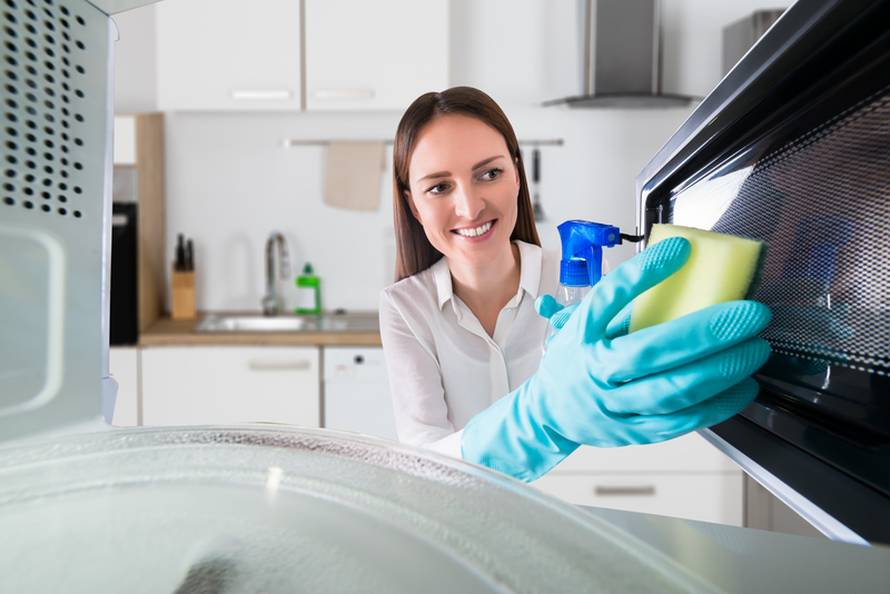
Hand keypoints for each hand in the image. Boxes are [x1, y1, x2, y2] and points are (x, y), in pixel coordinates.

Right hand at [462, 237, 771, 481]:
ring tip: (755, 350)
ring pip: (671, 392)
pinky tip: (744, 386)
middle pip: (650, 351)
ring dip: (722, 370)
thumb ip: (622, 305)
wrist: (550, 413)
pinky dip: (718, 404)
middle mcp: (593, 371)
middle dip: (707, 331)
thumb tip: (678, 271)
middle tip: (750, 313)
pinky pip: (681, 421)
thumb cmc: (576, 359)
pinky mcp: (634, 433)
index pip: (608, 297)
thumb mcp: (584, 324)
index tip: (680, 249)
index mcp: (581, 334)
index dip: (643, 272)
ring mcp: (613, 406)